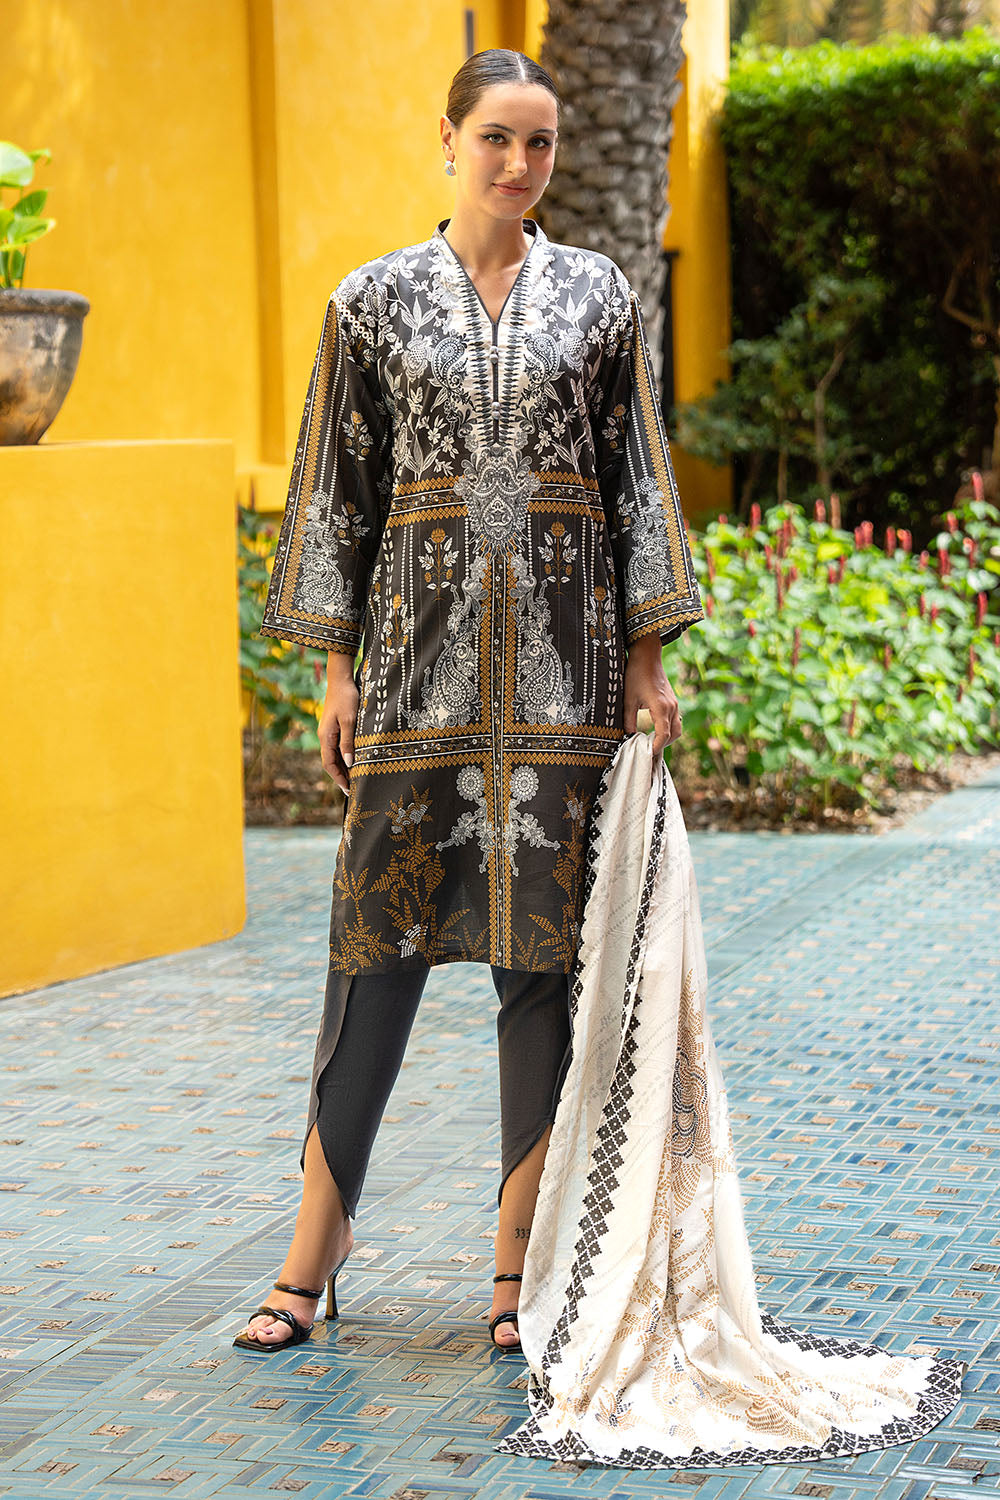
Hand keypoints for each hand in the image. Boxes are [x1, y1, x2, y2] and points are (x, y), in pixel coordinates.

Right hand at [319, 653, 358, 793]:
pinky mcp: (335, 726)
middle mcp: (325, 736)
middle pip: (331, 762)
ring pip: (335, 755)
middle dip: (341, 776)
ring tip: (356, 778)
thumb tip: (348, 763)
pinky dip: (345, 756)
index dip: (338, 778)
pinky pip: (338, 746)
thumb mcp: (349, 721)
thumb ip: (348, 742)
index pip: (329, 764)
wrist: (341, 678)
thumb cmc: (346, 698)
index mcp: (325, 736)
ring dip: (343, 767)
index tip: (348, 790)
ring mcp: (329, 731)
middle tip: (354, 789)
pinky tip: (354, 760)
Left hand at [624, 633, 682, 753]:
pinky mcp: (673, 700)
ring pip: (677, 728)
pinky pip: (675, 720)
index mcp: (661, 707)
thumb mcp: (628, 699)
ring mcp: (674, 703)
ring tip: (652, 743)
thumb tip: (627, 736)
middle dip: (663, 745)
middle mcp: (672, 707)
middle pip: (674, 735)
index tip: (647, 755)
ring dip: (667, 738)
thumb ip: (628, 720)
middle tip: (649, 751)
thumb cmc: (636, 675)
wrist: (647, 656)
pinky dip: (668, 729)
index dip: (656, 748)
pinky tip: (655, 730)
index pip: (663, 735)